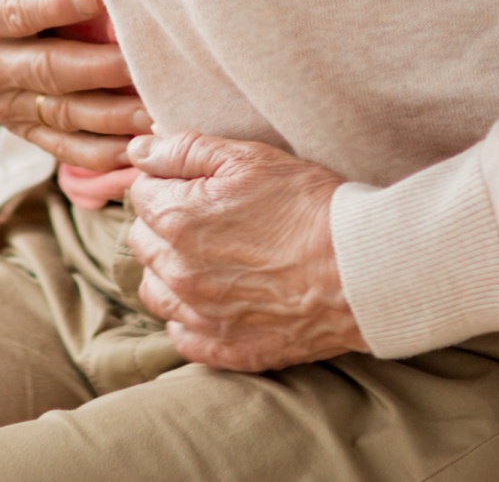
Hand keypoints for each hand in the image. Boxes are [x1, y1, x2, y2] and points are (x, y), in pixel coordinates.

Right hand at [0, 0, 149, 170]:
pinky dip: (103, 156)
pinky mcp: (23, 126)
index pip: (13, 13)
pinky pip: (63, 148)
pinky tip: (142, 149)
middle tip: (144, 62)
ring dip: (110, 118)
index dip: (51, 7)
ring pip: (62, 116)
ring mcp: (7, 102)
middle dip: (98, 69)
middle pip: (47, 71)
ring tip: (156, 111)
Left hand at [125, 132, 367, 370]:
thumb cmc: (307, 205)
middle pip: (142, 241)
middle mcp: (179, 272)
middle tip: (207, 216)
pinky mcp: (227, 348)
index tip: (195, 184)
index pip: (141, 194)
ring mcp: (201, 315)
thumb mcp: (247, 158)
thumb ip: (183, 150)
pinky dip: (189, 317)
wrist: (360, 269)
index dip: (166, 182)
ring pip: (155, 290)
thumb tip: (138, 151)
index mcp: (177, 219)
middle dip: (163, 224)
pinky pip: (182, 334)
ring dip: (169, 271)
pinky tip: (214, 300)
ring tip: (207, 257)